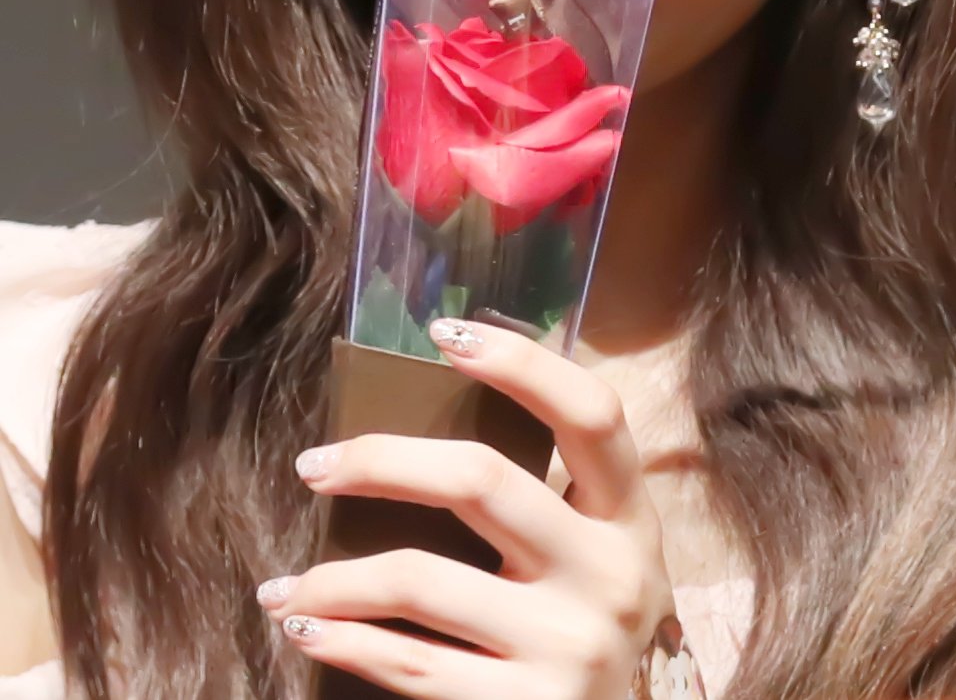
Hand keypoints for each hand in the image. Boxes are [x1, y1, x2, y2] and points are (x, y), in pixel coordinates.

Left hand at [256, 315, 681, 697]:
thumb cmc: (581, 635)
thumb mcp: (591, 561)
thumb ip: (541, 501)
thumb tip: (416, 425)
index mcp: (631, 519)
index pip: (593, 413)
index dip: (523, 364)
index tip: (444, 332)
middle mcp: (611, 577)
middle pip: (482, 479)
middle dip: (381, 460)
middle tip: (314, 465)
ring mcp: (570, 648)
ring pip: (421, 578)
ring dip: (332, 578)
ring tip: (285, 585)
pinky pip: (409, 662)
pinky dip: (344, 639)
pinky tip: (309, 627)